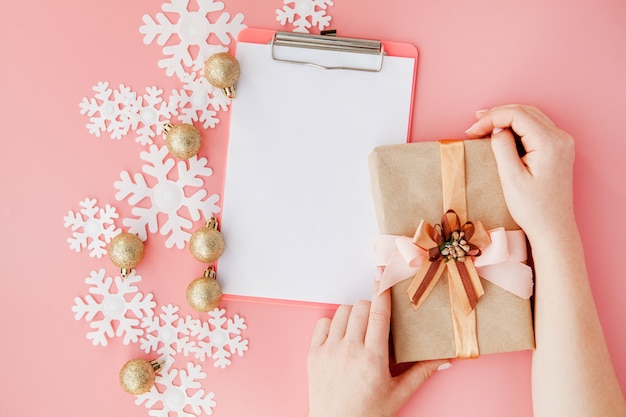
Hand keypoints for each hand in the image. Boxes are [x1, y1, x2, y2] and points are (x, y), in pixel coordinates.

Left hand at [307, 279, 449, 416]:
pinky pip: (322, 323)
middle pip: (360, 307)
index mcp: (373, 358)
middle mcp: (349, 351)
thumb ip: (421, 372)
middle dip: (370, 307)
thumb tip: (445, 358)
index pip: (378, 313)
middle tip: (376, 321)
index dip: (382, 291)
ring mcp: (328, 351)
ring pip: (341, 312)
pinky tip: (341, 336)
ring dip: (352, 315)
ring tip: (359, 330)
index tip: (384, 275)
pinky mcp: (313, 354)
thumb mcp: (399, 394)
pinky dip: (333, 324)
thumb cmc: (367, 414)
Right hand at [465, 104, 575, 241]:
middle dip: (497, 114)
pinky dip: (517, 127)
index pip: (517, 115)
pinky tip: (502, 133)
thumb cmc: (532, 208)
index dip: (491, 118)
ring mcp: (562, 142)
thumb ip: (502, 147)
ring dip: (507, 118)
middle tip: (474, 124)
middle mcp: (560, 137)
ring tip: (484, 124)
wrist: (553, 228)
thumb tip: (496, 129)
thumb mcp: (511, 178)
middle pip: (525, 111)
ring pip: (531, 117)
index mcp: (550, 143)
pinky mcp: (558, 149)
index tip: (472, 131)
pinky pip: (536, 128)